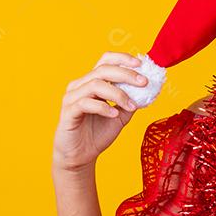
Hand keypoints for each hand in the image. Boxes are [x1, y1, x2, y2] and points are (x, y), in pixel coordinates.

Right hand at [52, 51, 145, 174]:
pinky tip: (114, 115)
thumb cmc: (97, 134)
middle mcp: (80, 85)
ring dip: (118, 94)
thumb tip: (148, 90)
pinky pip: (85, 103)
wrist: (81, 156)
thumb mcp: (120, 116)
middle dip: (126, 74)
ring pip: (96, 85)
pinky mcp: (68, 112)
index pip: (105, 60)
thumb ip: (131, 101)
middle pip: (103, 70)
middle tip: (143, 82)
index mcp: (92, 82)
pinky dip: (103, 107)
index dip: (122, 59)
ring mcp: (72, 97)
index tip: (140, 64)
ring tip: (131, 106)